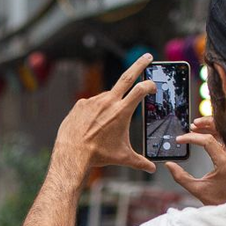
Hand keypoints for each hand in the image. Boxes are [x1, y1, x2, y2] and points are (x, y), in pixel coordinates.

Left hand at [51, 54, 156, 181]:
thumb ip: (140, 162)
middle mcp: (108, 102)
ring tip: (104, 125)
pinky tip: (91, 125)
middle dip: (140, 65)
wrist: (72, 155)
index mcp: (122, 111)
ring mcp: (93, 101)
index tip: (153, 87)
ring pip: (107, 97)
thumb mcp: (122, 157)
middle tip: (147, 57)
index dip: (150, 86)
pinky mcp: (80, 104)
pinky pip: (91, 105)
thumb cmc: (98, 156)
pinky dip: (94, 112)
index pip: (141, 89)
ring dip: (110, 105)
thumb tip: (151, 169)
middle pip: (127, 76)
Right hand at [164, 117, 225, 205]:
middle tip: (192, 125)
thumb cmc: (221, 201)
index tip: (180, 140)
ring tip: (197, 127)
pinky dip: (217, 134)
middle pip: (220, 130)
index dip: (192, 138)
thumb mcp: (198, 190)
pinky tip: (208, 134)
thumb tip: (169, 165)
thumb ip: (181, 177)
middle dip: (205, 124)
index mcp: (225, 163)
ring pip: (225, 133)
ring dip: (211, 127)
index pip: (208, 141)